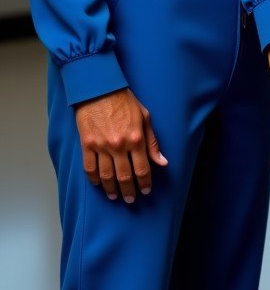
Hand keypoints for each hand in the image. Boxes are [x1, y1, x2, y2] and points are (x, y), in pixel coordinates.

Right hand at [74, 88, 167, 202]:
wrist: (100, 90)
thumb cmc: (126, 102)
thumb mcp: (145, 118)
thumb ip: (153, 142)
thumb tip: (162, 162)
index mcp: (136, 139)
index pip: (142, 168)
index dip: (144, 182)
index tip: (145, 191)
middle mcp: (119, 146)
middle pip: (124, 176)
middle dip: (129, 190)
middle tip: (131, 199)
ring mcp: (101, 146)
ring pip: (106, 176)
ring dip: (111, 189)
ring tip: (115, 196)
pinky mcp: (87, 145)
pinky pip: (90, 168)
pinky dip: (94, 179)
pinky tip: (99, 185)